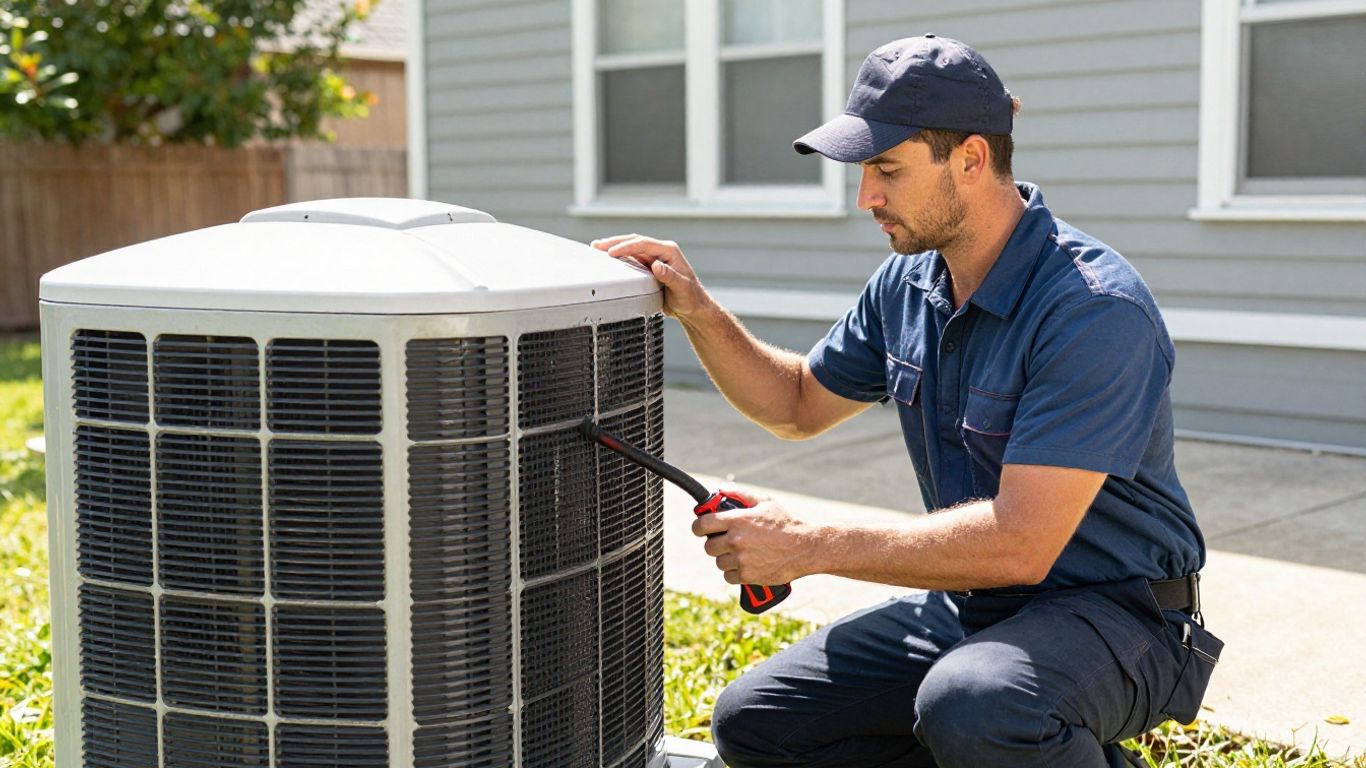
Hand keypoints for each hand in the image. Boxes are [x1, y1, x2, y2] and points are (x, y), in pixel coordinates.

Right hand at [589, 234, 709, 318]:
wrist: (693, 308)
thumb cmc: (691, 298)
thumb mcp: (682, 288)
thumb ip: (670, 276)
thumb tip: (656, 265)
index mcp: (669, 251)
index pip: (644, 244)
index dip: (627, 246)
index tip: (612, 252)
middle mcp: (661, 252)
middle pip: (635, 242)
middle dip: (616, 242)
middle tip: (598, 245)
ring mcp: (654, 259)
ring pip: (631, 249)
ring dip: (615, 248)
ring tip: (598, 248)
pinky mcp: (649, 268)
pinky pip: (632, 259)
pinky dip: (620, 258)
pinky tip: (609, 259)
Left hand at [691, 484, 820, 585]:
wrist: (805, 548)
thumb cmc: (785, 523)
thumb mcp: (765, 503)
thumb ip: (741, 494)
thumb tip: (720, 489)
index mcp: (737, 521)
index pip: (702, 525)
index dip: (698, 527)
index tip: (700, 529)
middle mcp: (736, 540)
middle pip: (708, 546)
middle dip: (715, 543)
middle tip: (726, 541)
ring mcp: (741, 559)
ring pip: (719, 562)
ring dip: (726, 558)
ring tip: (741, 553)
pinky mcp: (747, 576)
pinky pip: (729, 576)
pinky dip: (735, 572)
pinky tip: (746, 565)